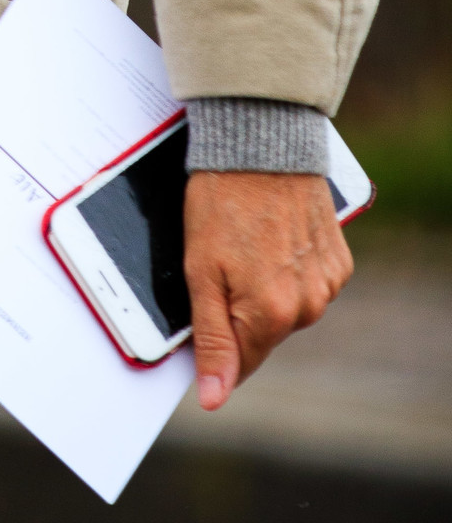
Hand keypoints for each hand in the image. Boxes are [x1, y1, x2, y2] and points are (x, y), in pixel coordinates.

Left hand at [184, 171, 351, 410]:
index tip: (201, 320)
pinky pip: (309, 283)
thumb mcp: (200, 270)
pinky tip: (272, 237)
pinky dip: (289, 269)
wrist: (261, 143)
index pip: (241, 363)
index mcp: (270, 314)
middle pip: (263, 334)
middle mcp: (307, 306)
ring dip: (265, 289)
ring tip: (247, 243)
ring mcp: (327, 283)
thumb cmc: (221, 199)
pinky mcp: (338, 261)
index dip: (215, 348)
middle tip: (220, 263)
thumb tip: (214, 397)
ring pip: (286, 309)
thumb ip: (211, 338)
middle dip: (238, 311)